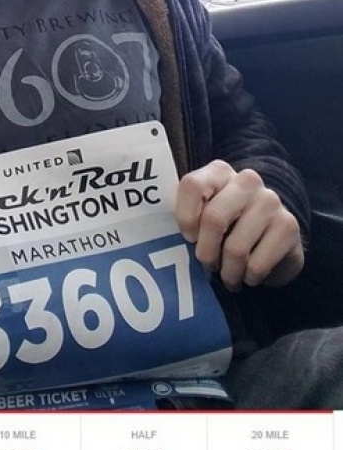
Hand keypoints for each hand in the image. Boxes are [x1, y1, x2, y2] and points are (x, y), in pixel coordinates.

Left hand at [175, 160, 303, 290]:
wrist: (274, 243)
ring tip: (228, 276)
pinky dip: (249, 277)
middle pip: (214, 218)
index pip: (192, 186)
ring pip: (235, 247)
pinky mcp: (289, 225)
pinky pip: (258, 263)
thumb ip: (186, 217)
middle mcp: (247, 180)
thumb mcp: (204, 216)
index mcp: (219, 172)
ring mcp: (271, 201)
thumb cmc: (228, 229)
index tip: (189, 238)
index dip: (185, 218)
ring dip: (228, 272)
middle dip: (206, 252)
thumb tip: (158, 239)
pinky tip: (249, 276)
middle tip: (208, 265)